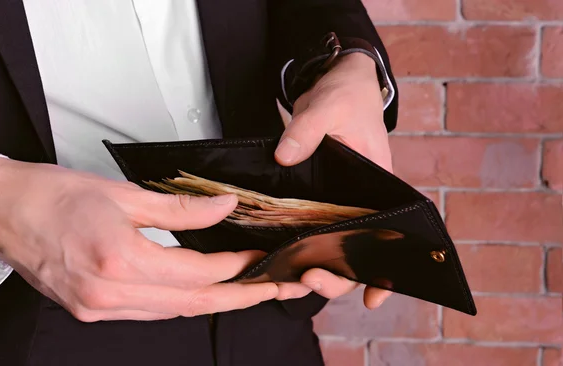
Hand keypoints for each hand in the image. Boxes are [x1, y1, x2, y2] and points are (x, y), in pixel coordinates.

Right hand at [0, 158, 277, 321]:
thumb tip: (224, 208)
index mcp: (120, 259)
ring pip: (172, 312)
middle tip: (273, 288)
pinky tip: (196, 289)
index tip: (258, 256)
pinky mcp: (91, 310)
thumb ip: (181, 208)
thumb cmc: (55, 195)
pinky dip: (179, 302)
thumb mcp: (125, 193)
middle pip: (192, 303)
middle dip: (239, 298)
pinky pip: (148, 312)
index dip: (235, 266)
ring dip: (212, 301)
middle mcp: (110, 293)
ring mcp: (99, 308)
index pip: (197, 272)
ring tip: (243, 288)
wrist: (3, 211)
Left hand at [274, 52, 392, 308]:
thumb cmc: (346, 96)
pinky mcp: (321, 198)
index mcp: (380, 187)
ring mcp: (342, 202)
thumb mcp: (328, 107)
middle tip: (308, 278)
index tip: (371, 296)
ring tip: (290, 277)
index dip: (383, 273)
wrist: (340, 84)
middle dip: (337, 276)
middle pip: (358, 253)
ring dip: (318, 268)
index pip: (390, 238)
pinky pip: (315, 230)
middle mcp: (364, 202)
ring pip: (334, 247)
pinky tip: (286, 264)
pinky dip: (304, 249)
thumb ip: (307, 131)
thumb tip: (284, 157)